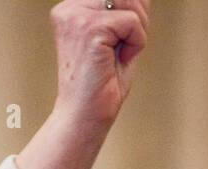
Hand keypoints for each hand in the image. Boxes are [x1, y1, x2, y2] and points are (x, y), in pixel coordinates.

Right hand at [50, 0, 148, 128]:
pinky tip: (119, 60)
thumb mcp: (117, 38)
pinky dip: (136, 43)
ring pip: (129, 3)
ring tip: (120, 55)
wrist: (84, 118)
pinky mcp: (90, 29)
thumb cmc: (101, 85)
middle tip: (124, 49)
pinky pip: (132, 22)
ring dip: (137, 32)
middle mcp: (70, 9)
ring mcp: (77, 17)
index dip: (132, 13)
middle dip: (137, 20)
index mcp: (72, 8)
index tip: (120, 42)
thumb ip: (125, 12)